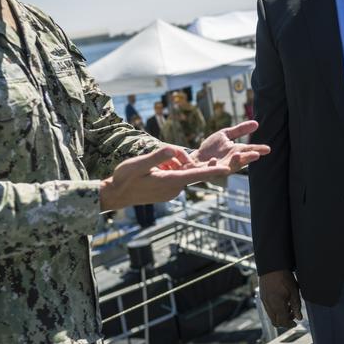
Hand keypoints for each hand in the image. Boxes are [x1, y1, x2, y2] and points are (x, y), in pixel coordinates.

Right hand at [100, 146, 230, 210]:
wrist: (116, 195)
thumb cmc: (124, 178)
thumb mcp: (138, 165)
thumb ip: (157, 157)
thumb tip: (173, 149)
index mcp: (169, 182)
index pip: (195, 176)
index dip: (212, 172)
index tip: (227, 169)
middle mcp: (174, 188)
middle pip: (190, 171)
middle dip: (192, 163)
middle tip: (191, 159)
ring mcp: (172, 191)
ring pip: (182, 172)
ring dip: (175, 164)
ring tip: (152, 164)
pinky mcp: (168, 190)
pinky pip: (176, 176)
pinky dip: (171, 168)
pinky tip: (154, 167)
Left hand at [189, 120, 269, 172]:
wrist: (193, 159)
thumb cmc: (211, 148)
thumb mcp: (226, 135)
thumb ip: (240, 130)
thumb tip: (256, 123)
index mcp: (235, 153)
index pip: (249, 151)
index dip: (258, 150)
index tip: (267, 149)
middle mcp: (229, 162)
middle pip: (241, 161)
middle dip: (248, 158)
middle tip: (255, 154)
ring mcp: (219, 168)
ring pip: (228, 167)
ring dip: (233, 162)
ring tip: (237, 155)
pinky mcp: (206, 172)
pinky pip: (210, 170)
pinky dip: (213, 166)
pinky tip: (214, 160)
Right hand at [258, 270, 301, 327]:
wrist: (272, 265)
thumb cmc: (284, 276)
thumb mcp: (294, 291)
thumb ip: (296, 306)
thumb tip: (299, 318)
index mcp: (277, 304)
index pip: (283, 321)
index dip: (289, 324)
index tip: (295, 323)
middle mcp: (268, 304)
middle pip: (275, 321)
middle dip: (284, 322)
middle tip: (293, 316)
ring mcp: (264, 301)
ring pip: (271, 316)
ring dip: (279, 316)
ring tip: (289, 307)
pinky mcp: (262, 297)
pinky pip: (268, 309)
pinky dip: (275, 310)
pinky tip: (282, 302)